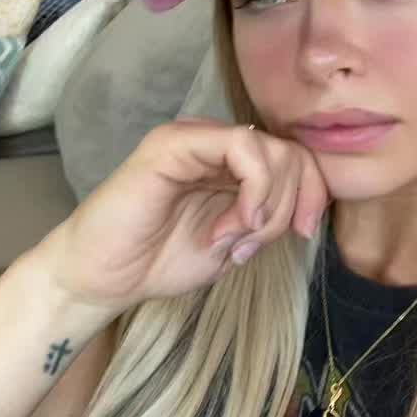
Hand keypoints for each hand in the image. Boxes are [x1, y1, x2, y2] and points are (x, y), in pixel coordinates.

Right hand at [35, 120, 331, 313]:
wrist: (103, 277)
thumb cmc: (160, 261)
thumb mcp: (234, 243)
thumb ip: (266, 220)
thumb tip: (306, 209)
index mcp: (232, 165)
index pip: (295, 158)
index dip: (312, 192)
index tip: (304, 233)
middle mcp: (216, 144)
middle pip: (289, 154)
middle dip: (286, 207)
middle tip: (251, 246)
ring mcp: (195, 139)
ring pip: (270, 149)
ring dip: (266, 204)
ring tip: (232, 239)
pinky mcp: (175, 143)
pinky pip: (240, 146)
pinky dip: (253, 188)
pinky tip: (233, 224)